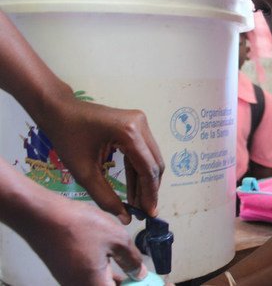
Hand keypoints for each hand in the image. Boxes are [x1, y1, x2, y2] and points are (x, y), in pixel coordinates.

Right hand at [24, 190, 146, 285]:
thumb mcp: (117, 239)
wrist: (41, 216)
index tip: (153, 281)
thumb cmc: (80, 226)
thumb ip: (132, 260)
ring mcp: (71, 283)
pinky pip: (91, 280)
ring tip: (136, 272)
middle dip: (129, 284)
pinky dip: (106, 276)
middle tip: (144, 277)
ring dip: (118, 281)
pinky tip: (117, 265)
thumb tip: (139, 273)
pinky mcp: (66, 274)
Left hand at [40, 95, 163, 222]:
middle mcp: (141, 124)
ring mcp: (141, 122)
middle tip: (144, 211)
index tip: (149, 214)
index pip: (148, 168)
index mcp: (129, 132)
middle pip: (155, 163)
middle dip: (151, 188)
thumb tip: (125, 218)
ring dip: (146, 180)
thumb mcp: (83, 172)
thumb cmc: (67, 138)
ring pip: (152, 158)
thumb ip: (105, 197)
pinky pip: (143, 151)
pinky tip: (133, 187)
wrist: (59, 111)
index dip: (150, 193)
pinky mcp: (137, 124)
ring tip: (138, 202)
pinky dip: (139, 169)